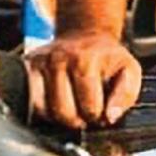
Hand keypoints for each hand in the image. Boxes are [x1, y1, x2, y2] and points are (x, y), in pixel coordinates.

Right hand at [25, 31, 141, 128]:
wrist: (86, 35)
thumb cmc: (107, 57)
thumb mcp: (129, 70)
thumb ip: (125, 95)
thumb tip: (111, 116)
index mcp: (85, 60)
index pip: (89, 107)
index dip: (98, 116)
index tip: (101, 111)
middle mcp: (58, 59)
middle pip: (64, 112)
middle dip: (78, 120)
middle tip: (86, 112)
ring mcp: (40, 63)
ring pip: (44, 111)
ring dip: (60, 117)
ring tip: (73, 107)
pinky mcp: (26, 67)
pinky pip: (31, 104)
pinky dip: (44, 111)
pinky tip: (58, 103)